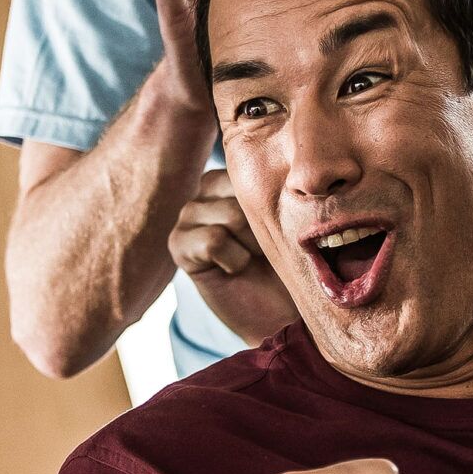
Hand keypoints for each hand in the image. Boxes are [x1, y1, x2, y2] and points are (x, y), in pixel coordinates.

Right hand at [171, 169, 298, 344]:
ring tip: (253, 258)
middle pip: (243, 191)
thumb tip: (285, 160)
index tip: (284, 226)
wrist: (282, 313)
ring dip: (252, 244)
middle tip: (267, 248)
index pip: (254, 167)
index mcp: (235, 175)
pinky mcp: (178, 244)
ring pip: (230, 215)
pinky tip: (236, 269)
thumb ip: (278, 187)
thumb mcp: (293, 217)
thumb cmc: (294, 262)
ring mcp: (189, 216)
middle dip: (264, 225)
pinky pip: (213, 240)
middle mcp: (207, 190)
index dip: (277, 201)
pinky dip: (234, 260)